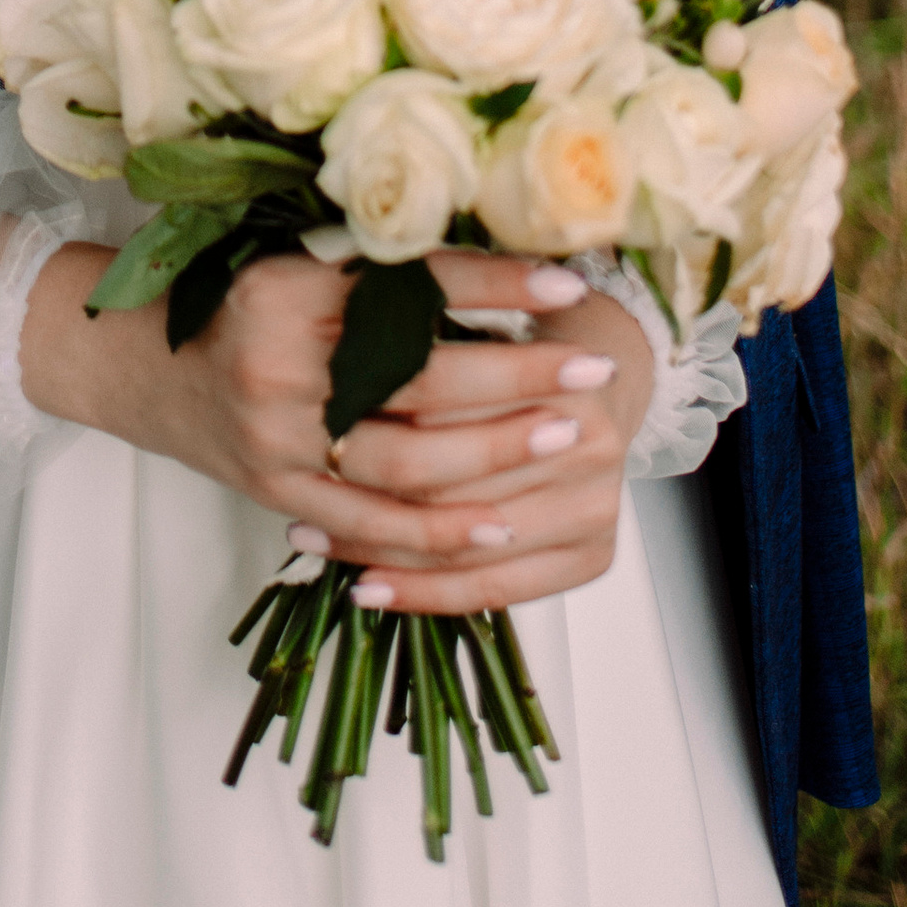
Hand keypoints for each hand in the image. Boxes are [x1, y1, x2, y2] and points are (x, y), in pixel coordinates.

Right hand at [17, 242, 646, 614]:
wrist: (134, 364)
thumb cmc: (233, 302)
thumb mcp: (295, 262)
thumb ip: (380, 271)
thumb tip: (505, 266)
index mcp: (282, 288)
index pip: (406, 287)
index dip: (491, 284)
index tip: (565, 283)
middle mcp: (275, 365)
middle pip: (415, 378)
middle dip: (516, 375)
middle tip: (590, 368)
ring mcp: (275, 440)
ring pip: (403, 460)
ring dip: (495, 453)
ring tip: (567, 435)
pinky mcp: (279, 495)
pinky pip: (371, 525)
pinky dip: (439, 533)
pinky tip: (501, 527)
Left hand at [318, 267, 652, 617]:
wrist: (606, 366)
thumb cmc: (525, 335)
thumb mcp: (472, 313)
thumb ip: (422, 338)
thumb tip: (335, 376)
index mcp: (562, 382)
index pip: (443, 424)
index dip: (374, 432)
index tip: (310, 443)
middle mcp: (588, 449)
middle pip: (452, 495)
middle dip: (371, 506)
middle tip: (300, 509)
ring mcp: (596, 509)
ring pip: (467, 552)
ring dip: (386, 555)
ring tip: (318, 544)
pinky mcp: (594, 556)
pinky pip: (497, 590)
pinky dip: (427, 593)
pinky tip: (369, 586)